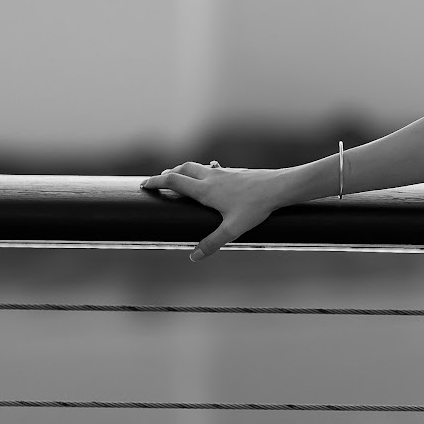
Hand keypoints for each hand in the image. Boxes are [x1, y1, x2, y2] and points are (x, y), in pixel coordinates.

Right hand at [139, 160, 288, 261]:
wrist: (279, 187)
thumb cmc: (256, 207)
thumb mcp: (233, 229)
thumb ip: (212, 242)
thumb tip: (194, 256)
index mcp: (205, 190)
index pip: (173, 181)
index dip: (156, 182)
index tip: (144, 185)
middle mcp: (211, 177)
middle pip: (182, 169)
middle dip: (167, 174)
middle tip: (158, 181)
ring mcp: (223, 173)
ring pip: (197, 167)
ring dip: (184, 170)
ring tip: (179, 177)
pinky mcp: (235, 172)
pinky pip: (212, 169)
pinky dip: (203, 171)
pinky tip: (210, 176)